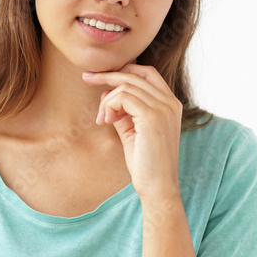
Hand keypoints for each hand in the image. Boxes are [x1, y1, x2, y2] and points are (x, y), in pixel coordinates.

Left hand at [81, 64, 182, 201]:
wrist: (157, 187)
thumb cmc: (145, 163)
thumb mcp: (132, 131)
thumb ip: (122, 111)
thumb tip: (105, 94)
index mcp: (170, 104)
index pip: (147, 73)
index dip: (124, 70)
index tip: (101, 76)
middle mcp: (170, 102)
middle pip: (135, 74)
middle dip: (107, 75)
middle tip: (86, 77)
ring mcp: (163, 108)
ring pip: (126, 85)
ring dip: (106, 100)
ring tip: (102, 119)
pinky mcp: (152, 117)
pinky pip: (123, 97)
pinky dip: (109, 105)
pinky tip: (106, 121)